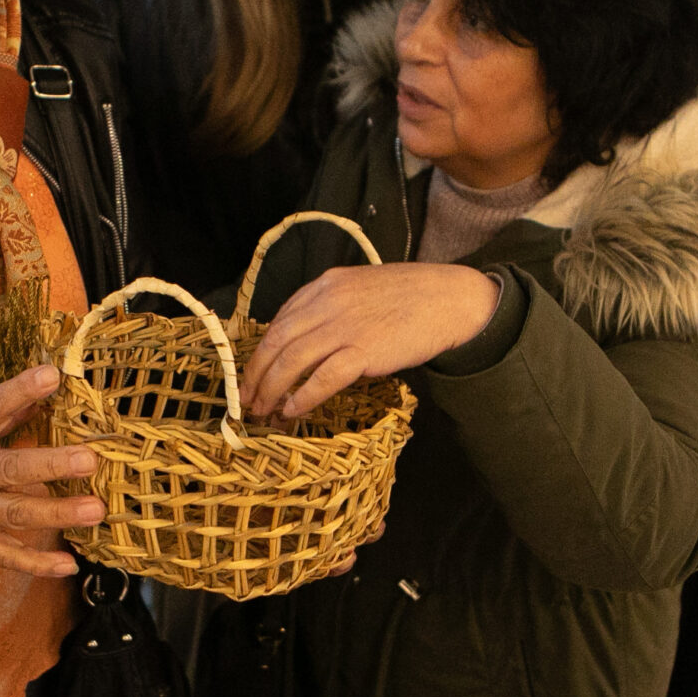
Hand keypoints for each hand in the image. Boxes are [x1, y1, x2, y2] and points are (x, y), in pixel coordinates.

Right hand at [0, 365, 104, 577]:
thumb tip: (35, 396)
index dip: (19, 390)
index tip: (51, 374)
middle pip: (11, 469)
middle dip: (52, 465)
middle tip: (89, 460)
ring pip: (16, 514)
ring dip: (58, 514)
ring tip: (95, 510)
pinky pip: (6, 556)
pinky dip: (36, 564)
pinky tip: (68, 564)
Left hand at [240, 263, 500, 419]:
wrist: (450, 299)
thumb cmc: (411, 296)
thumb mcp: (362, 288)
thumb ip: (333, 306)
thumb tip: (308, 339)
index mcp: (325, 285)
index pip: (280, 320)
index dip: (261, 351)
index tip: (254, 373)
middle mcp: (328, 303)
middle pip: (276, 342)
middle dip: (256, 374)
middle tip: (246, 399)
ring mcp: (345, 326)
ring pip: (291, 361)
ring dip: (272, 390)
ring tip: (263, 411)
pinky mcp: (364, 351)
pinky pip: (322, 378)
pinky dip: (302, 397)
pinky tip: (292, 411)